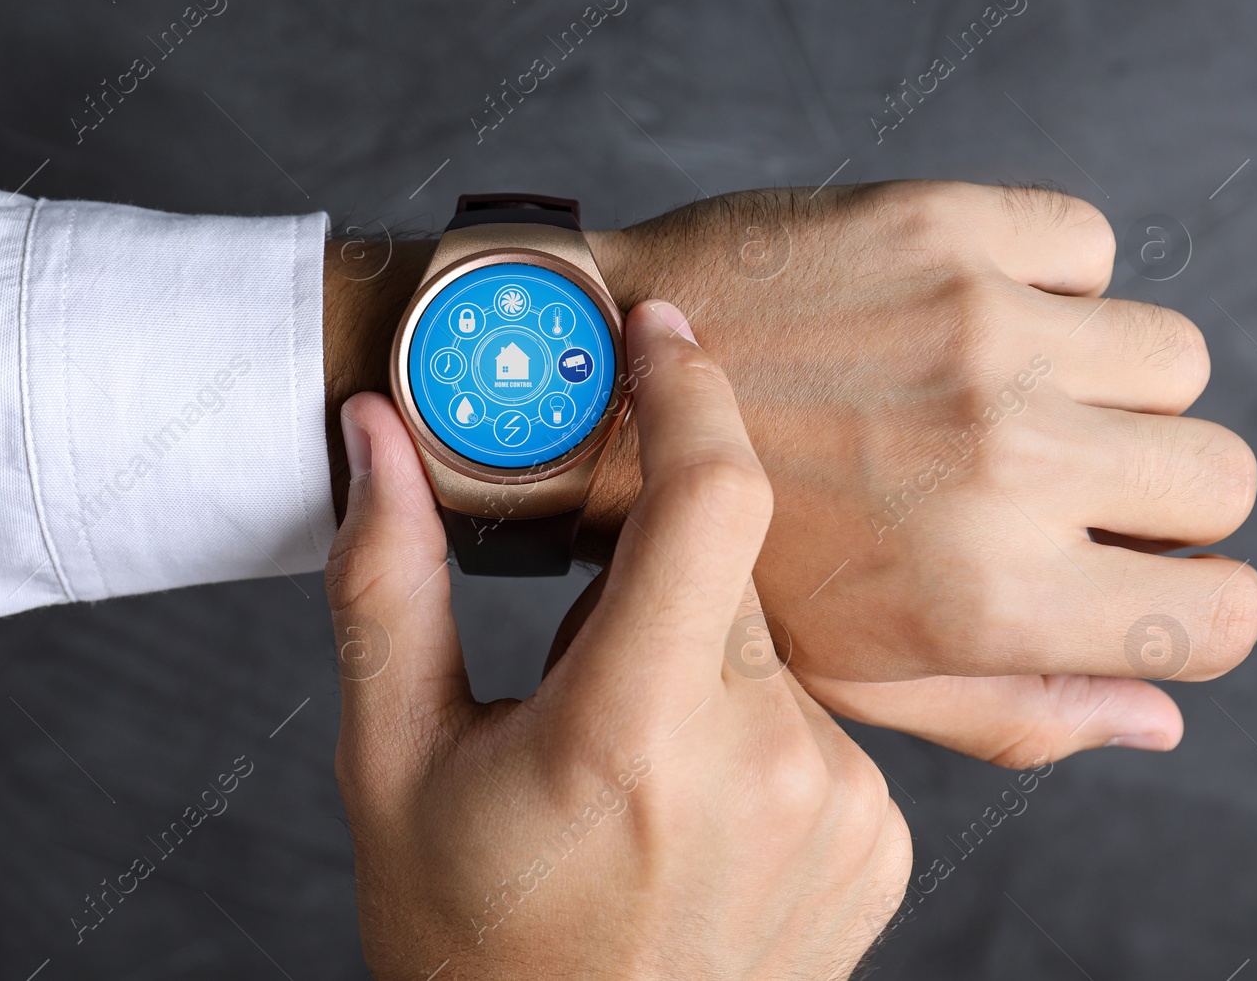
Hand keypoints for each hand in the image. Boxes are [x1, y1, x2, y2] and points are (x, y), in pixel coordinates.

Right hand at [326, 301, 909, 979]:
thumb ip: (387, 585)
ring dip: (697, 656)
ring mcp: (841, 808)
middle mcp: (767, 766)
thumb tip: (375, 436)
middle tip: (574, 666)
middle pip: (726, 569)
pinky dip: (749, 724)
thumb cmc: (470, 947)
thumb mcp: (394, 766)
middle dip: (648, 576)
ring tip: (627, 773)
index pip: (711, 500)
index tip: (655, 337)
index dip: (688, 391)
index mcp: (633, 737)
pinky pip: (817, 715)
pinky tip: (688, 809)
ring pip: (768, 643)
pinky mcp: (881, 839)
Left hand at [585, 182, 1256, 764]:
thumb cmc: (711, 552)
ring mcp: (978, 331)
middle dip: (1153, 489)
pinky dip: (1045, 277)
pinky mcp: (941, 227)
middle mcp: (1005, 460)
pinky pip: (1088, 243)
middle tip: (1051, 480)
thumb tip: (1158, 719)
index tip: (1128, 569)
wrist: (582, 395)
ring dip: (1100, 378)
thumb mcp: (847, 673)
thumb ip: (1010, 710)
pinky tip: (951, 314)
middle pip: (1217, 475)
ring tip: (987, 395)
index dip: (1188, 600)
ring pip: (1171, 355)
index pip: (1222, 614)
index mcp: (988, 595)